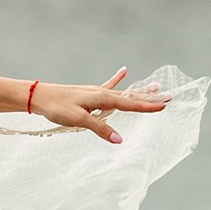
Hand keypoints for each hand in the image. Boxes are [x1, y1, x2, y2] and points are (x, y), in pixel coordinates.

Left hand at [31, 70, 167, 144]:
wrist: (40, 96)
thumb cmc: (58, 107)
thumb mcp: (78, 120)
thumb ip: (100, 128)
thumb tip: (119, 139)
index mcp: (103, 98)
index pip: (130, 104)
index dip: (147, 107)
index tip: (165, 106)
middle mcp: (103, 93)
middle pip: (131, 96)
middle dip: (150, 97)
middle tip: (170, 95)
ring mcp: (97, 92)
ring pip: (124, 92)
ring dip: (140, 90)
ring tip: (156, 86)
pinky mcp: (90, 93)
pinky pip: (108, 85)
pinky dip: (117, 79)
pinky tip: (124, 70)